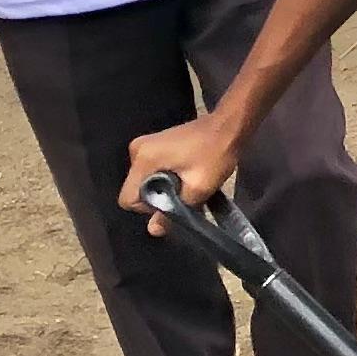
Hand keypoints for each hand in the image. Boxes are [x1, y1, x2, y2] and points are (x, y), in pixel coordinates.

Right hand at [119, 117, 241, 227]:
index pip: (127, 199)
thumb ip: (173, 211)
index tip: (172, 201)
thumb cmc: (215, 154)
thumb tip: (153, 230)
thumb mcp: (198, 188)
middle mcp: (137, 150)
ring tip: (188, 181)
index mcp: (143, 159)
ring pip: (145, 181)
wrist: (229, 125)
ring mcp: (145, 144)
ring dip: (164, 187)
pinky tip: (186, 173)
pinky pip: (152, 170)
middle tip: (185, 191)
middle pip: (137, 190)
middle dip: (159, 197)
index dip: (148, 208)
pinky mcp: (155, 143)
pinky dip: (166, 176)